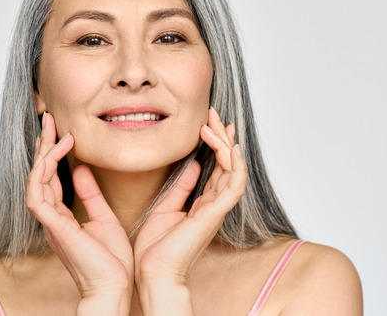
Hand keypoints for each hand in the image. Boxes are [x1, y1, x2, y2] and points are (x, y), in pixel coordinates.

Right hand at [25, 113, 133, 312]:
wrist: (114, 287)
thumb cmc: (111, 261)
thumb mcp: (103, 217)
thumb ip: (90, 194)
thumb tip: (81, 170)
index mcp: (61, 217)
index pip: (50, 178)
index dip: (52, 153)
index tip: (61, 130)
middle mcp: (51, 218)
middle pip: (39, 174)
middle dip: (43, 146)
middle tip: (49, 120)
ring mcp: (50, 223)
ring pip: (35, 181)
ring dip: (43, 154)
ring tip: (54, 131)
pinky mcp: (54, 227)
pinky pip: (37, 196)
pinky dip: (43, 173)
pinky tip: (55, 155)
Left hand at [133, 108, 246, 306]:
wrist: (153, 271)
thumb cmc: (156, 247)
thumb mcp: (166, 206)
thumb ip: (181, 186)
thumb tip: (191, 164)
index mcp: (203, 204)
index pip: (218, 168)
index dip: (216, 144)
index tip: (208, 122)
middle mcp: (214, 205)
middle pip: (228, 164)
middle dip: (224, 137)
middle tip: (215, 114)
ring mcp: (216, 210)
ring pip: (234, 170)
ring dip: (226, 145)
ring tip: (216, 124)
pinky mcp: (214, 214)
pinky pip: (233, 186)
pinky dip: (234, 166)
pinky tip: (228, 148)